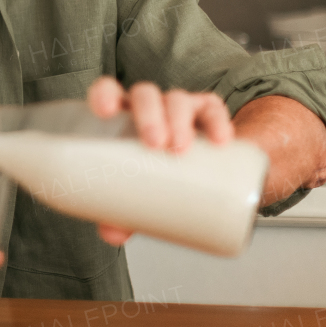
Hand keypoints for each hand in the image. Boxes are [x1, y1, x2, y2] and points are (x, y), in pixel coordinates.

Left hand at [86, 77, 232, 245]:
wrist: (202, 171)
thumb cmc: (156, 173)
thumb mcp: (137, 190)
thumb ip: (121, 211)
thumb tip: (111, 233)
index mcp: (122, 117)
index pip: (108, 92)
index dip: (104, 94)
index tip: (104, 111)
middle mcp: (150, 108)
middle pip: (146, 95)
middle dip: (149, 115)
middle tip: (154, 144)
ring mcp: (180, 109)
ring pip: (177, 100)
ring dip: (179, 119)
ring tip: (180, 148)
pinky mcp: (209, 116)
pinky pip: (214, 110)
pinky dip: (218, 122)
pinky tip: (221, 140)